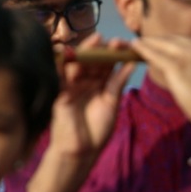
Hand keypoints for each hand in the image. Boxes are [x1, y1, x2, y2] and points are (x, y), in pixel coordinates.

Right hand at [48, 34, 135, 158]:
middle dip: (103, 49)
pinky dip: (64, 61)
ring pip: (79, 63)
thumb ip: (117, 84)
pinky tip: (71, 51)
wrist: (80, 151)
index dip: (115, 54)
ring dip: (88, 50)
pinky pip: (60, 73)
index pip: (107, 64)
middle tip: (115, 41)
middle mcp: (85, 82)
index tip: (127, 45)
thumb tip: (130, 64)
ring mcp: (72, 85)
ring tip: (98, 40)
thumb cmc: (97, 131)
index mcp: (99, 85)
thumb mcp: (111, 104)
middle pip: (93, 60)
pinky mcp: (59, 91)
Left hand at [131, 36, 190, 137]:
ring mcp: (189, 54)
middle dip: (155, 41)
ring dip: (146, 43)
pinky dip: (143, 49)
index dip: (167, 42)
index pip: (184, 40)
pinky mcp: (177, 66)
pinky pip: (155, 54)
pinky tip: (134, 47)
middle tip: (142, 42)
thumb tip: (182, 69)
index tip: (157, 44)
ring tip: (134, 44)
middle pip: (172, 39)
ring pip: (161, 44)